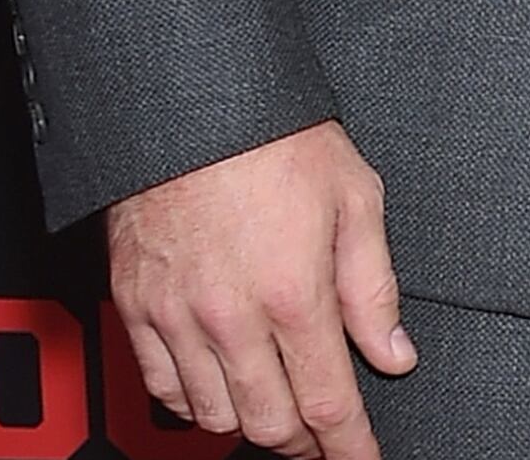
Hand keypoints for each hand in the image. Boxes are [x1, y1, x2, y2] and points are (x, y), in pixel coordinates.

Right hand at [105, 120, 410, 457]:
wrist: (191, 104)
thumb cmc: (275, 139)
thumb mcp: (356, 198)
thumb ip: (374, 287)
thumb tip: (393, 351)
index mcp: (293, 293)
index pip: (328, 402)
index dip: (349, 445)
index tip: (362, 459)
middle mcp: (231, 317)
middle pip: (269, 423)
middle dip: (303, 443)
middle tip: (325, 437)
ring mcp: (178, 317)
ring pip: (213, 416)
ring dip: (250, 425)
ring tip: (278, 412)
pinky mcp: (137, 309)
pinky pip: (161, 388)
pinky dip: (193, 404)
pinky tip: (218, 390)